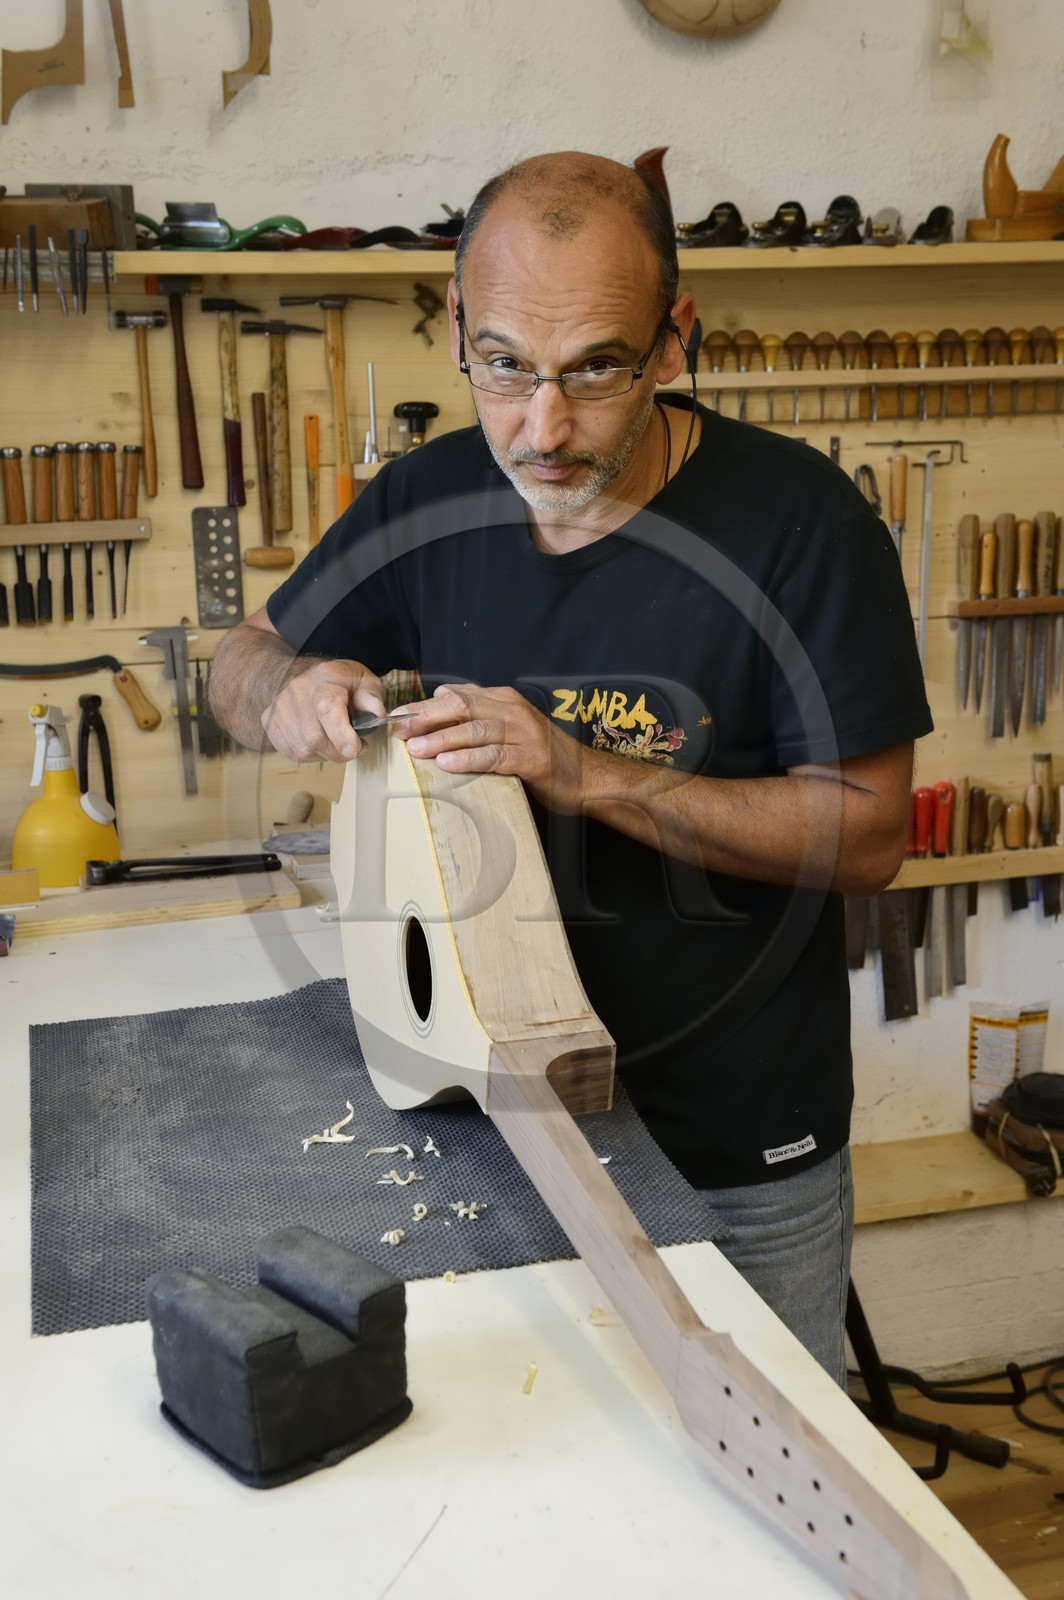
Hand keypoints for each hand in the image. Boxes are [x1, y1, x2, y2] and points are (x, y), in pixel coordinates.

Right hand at [260, 658, 387, 762]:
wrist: (304, 674)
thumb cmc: (339, 682)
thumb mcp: (364, 681)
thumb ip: (372, 697)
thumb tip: (375, 714)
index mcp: (325, 678)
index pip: (327, 708)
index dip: (340, 734)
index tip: (354, 749)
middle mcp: (296, 691)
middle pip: (315, 737)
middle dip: (339, 752)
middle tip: (353, 746)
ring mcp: (279, 707)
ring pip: (303, 749)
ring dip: (324, 754)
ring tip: (334, 741)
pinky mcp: (269, 722)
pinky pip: (291, 752)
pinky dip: (309, 754)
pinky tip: (318, 741)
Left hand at [396, 683, 587, 810]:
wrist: (585, 776)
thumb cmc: (540, 753)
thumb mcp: (508, 726)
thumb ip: (479, 711)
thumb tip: (441, 695)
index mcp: (504, 699)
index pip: (457, 696)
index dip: (424, 706)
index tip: (397, 718)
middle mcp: (513, 711)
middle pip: (462, 707)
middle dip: (427, 718)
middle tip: (399, 731)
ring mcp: (524, 734)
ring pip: (476, 730)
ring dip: (442, 739)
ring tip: (416, 749)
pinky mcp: (532, 760)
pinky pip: (495, 757)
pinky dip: (469, 759)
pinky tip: (448, 765)